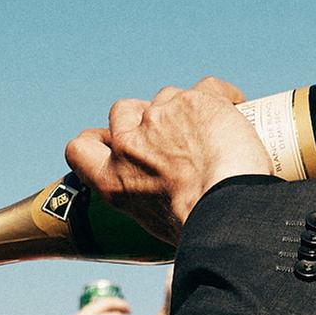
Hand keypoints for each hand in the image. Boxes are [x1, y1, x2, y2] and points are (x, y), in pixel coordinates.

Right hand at [66, 78, 272, 243]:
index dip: (94, 140)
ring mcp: (159, 118)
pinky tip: (236, 110)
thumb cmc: (196, 226)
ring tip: (213, 131)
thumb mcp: (152, 220)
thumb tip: (160, 191)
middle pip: (122, 110)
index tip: (111, 141)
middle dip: (142, 116)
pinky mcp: (193, 101)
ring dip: (185, 108)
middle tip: (170, 132)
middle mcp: (128, 145)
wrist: (227, 211)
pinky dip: (223, 98)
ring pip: (167, 96)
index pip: (80, 149)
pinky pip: (207, 88)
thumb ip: (145, 196)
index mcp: (113, 180)